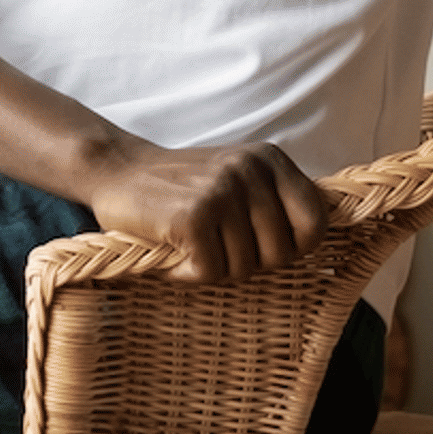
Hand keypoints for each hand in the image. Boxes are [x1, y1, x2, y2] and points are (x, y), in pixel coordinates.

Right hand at [76, 136, 334, 282]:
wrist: (116, 170)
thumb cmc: (180, 187)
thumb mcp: (238, 179)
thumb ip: (274, 202)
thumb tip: (316, 243)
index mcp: (270, 160)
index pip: (315, 222)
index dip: (293, 247)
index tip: (262, 247)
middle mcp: (251, 170)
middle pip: (281, 254)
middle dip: (247, 262)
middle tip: (215, 245)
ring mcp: (222, 191)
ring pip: (244, 267)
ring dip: (214, 268)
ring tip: (189, 243)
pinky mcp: (193, 216)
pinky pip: (211, 272)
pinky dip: (187, 273)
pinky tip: (173, 251)